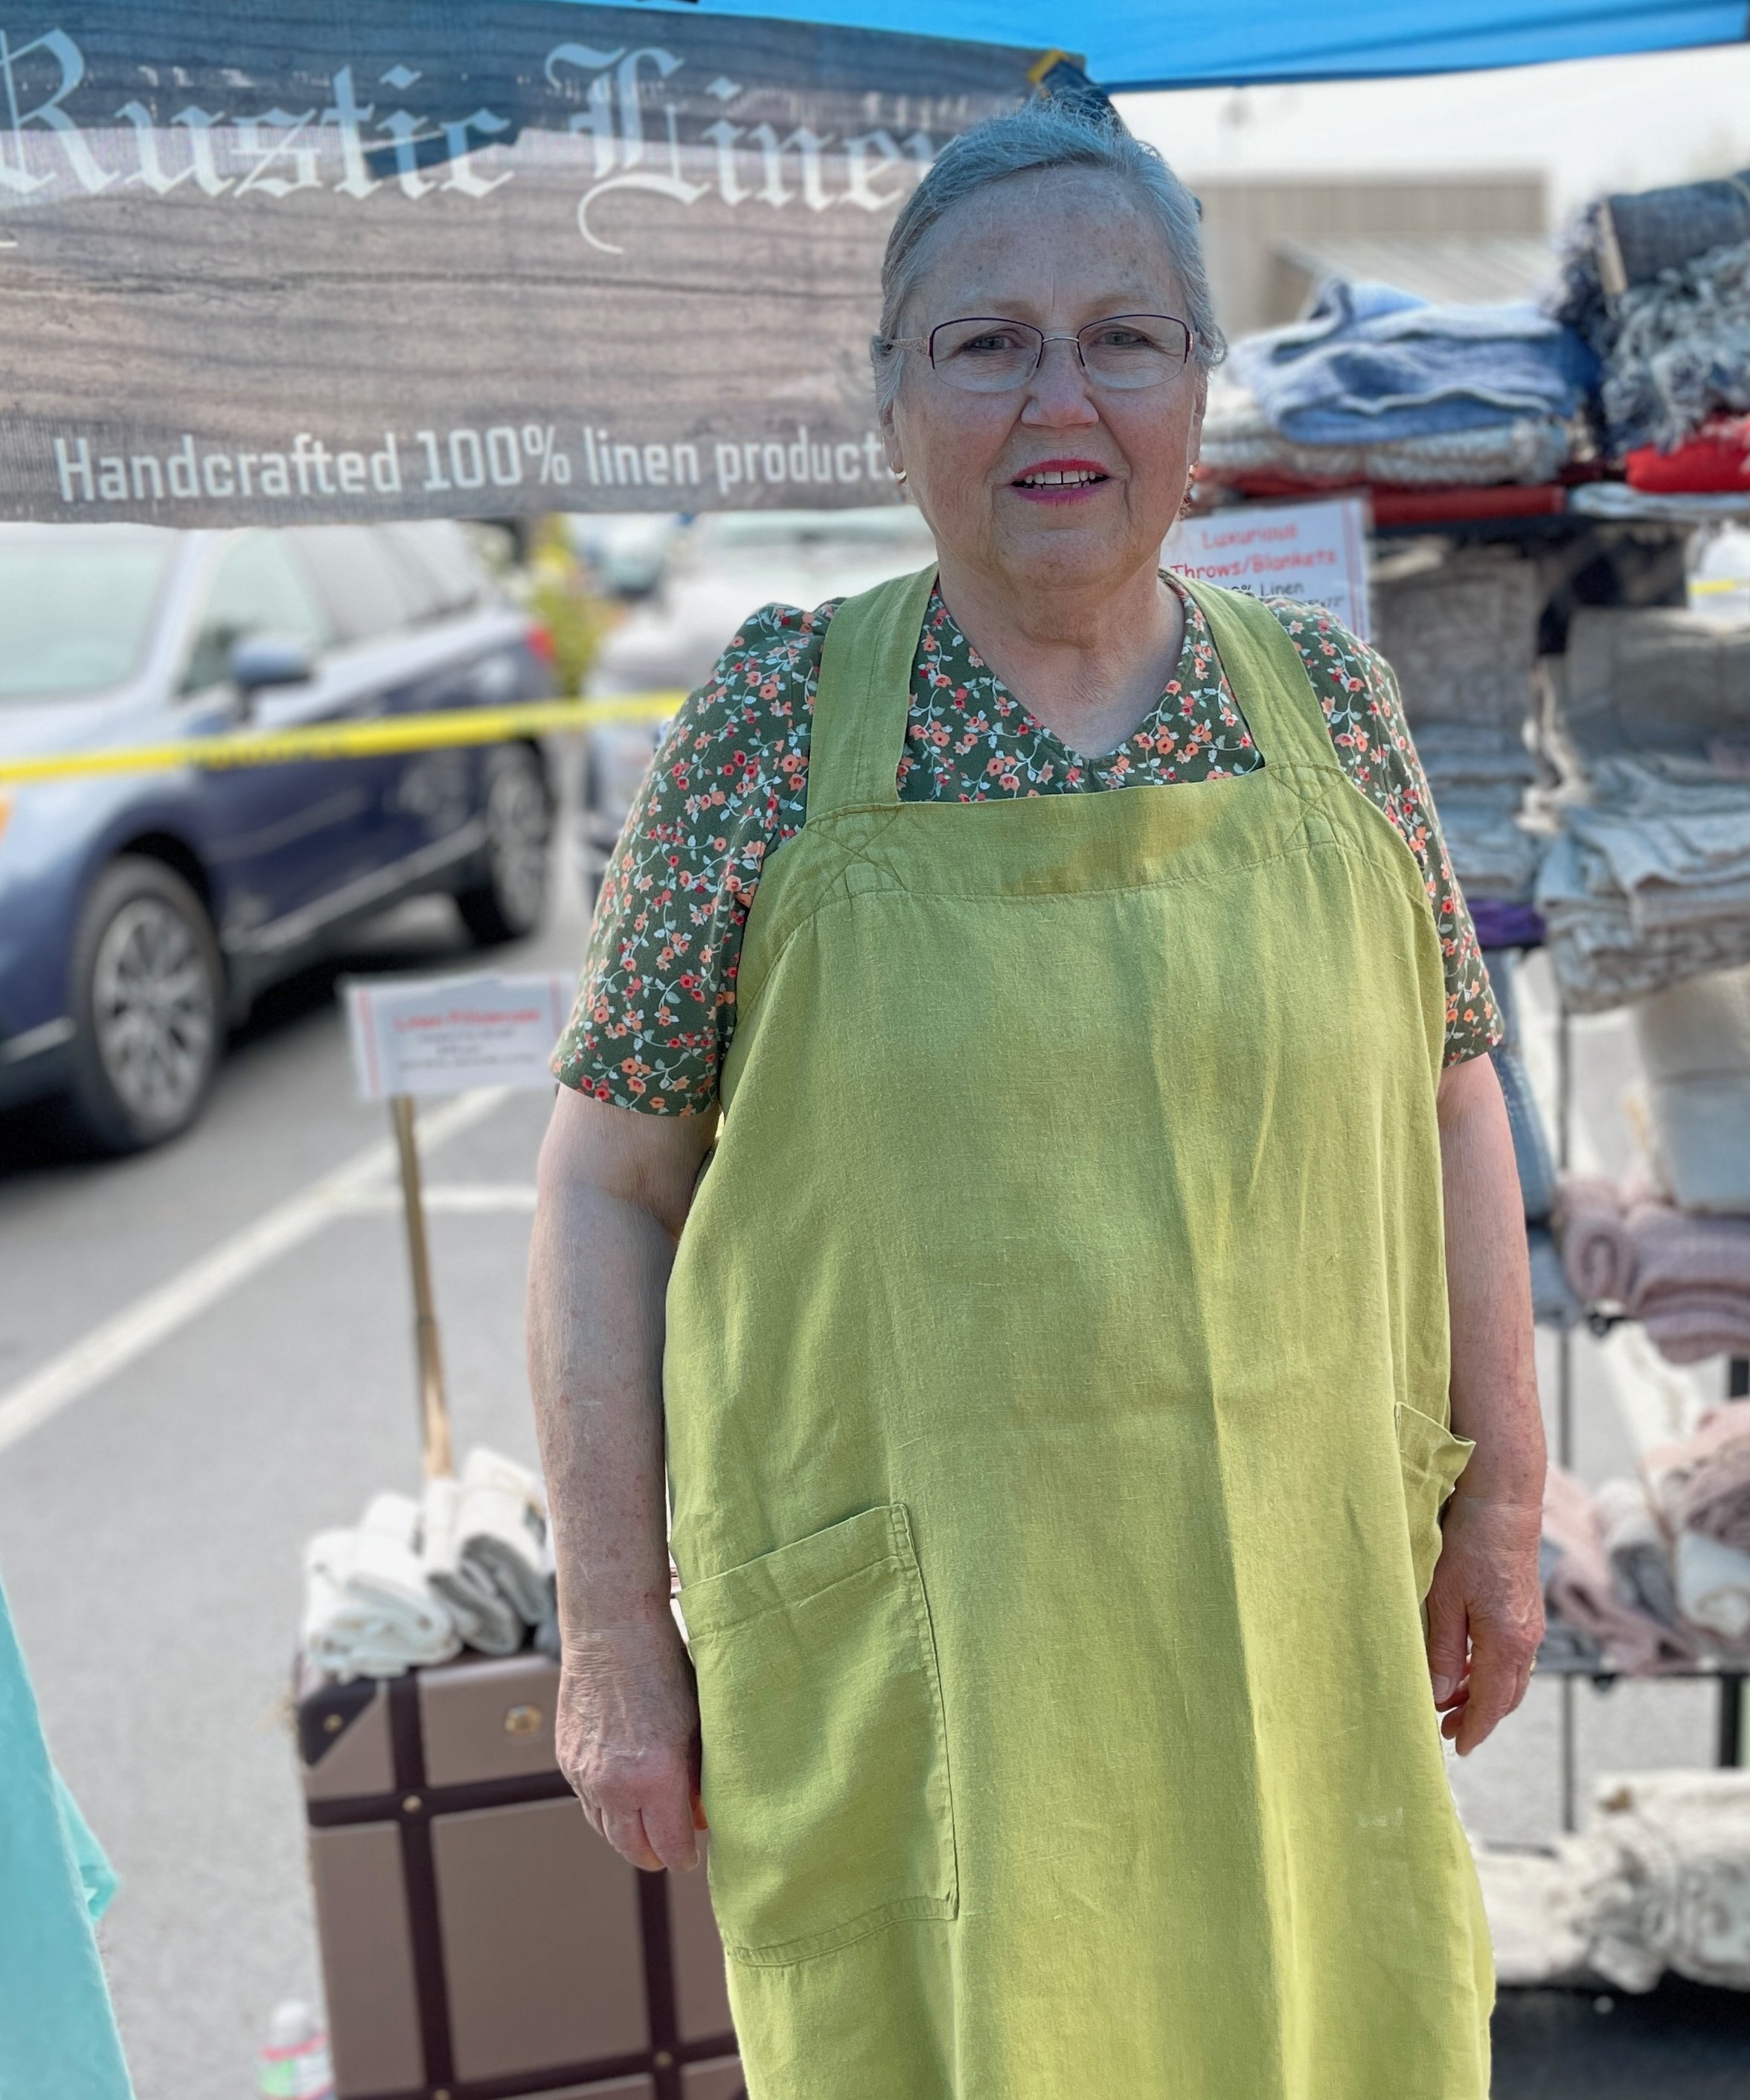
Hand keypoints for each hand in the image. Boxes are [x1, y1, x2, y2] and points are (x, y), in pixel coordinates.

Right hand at [557, 1617, 706, 1871]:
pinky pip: (587, 1803)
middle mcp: (616, 1786)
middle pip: (632, 1850)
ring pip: (605, 1830)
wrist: (612, 1633)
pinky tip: (623, 1799)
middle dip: (654, 1856)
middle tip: (669, 1853)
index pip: (671, 1846)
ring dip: (626, 1837)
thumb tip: (700, 1815)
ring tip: (647, 1831)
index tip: (692, 1857)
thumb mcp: (698, 1726)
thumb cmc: (665, 1669)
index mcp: (656, 1778)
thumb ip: (699, 1777)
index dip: (684, 1857)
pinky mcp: (568, 1761)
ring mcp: (586, 1775)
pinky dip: (605, 1810)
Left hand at [1424, 1491, 1543, 1755]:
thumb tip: (1442, 1695)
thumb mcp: (1444, 1600)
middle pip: (1506, 1696)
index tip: (1456, 1747)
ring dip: (1484, 1694)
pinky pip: (1512, 1656)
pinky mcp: (1527, 1610)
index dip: (1474, 1729)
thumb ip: (1444, 1651)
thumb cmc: (1468, 1546)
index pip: (1493, 1703)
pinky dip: (1491, 1670)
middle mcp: (1527, 1640)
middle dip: (1479, 1717)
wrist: (1503, 1504)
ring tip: (1452, 1700)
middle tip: (1447, 1729)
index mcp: (1507, 1643)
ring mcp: (1531, 1625)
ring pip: (1511, 1677)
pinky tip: (1469, 1665)